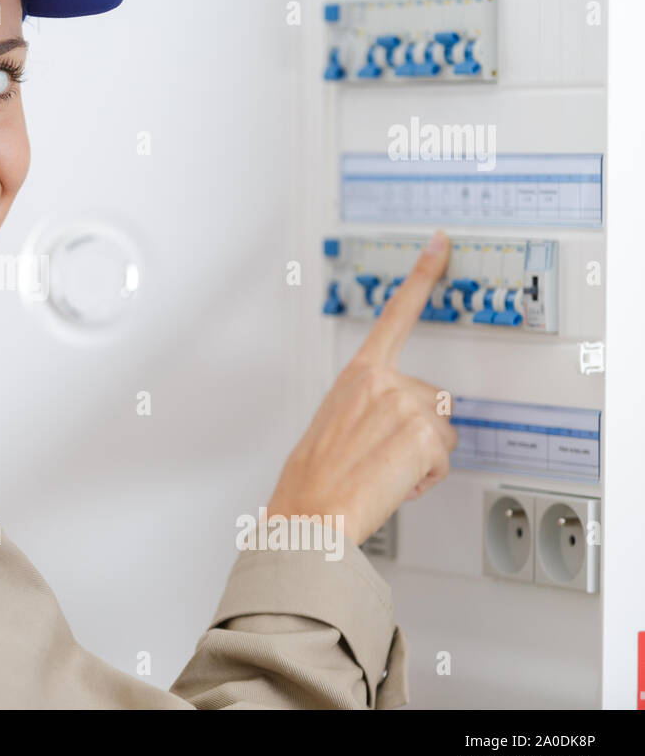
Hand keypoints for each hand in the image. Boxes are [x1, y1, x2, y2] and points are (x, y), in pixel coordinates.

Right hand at [267, 230, 459, 545]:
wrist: (310, 510)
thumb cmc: (313, 478)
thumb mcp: (333, 424)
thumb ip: (368, 407)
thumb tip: (392, 421)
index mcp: (357, 374)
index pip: (395, 314)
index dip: (423, 275)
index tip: (442, 245)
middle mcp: (382, 381)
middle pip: (433, 398)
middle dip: (420, 430)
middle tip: (381, 456)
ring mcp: (405, 406)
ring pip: (443, 431)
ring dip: (423, 456)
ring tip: (384, 471)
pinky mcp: (423, 434)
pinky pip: (444, 458)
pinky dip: (426, 477)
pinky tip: (394, 481)